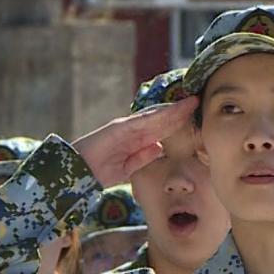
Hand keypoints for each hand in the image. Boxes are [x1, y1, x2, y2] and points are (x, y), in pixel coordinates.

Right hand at [70, 97, 197, 185]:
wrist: (77, 172)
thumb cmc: (98, 171)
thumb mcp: (127, 167)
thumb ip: (142, 157)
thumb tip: (159, 147)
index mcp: (136, 140)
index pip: (161, 129)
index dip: (177, 122)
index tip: (193, 117)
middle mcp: (132, 130)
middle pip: (161, 120)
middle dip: (179, 112)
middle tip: (197, 101)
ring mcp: (126, 127)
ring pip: (154, 117)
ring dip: (172, 110)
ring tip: (189, 103)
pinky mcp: (118, 128)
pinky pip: (141, 121)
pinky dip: (155, 116)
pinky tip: (169, 112)